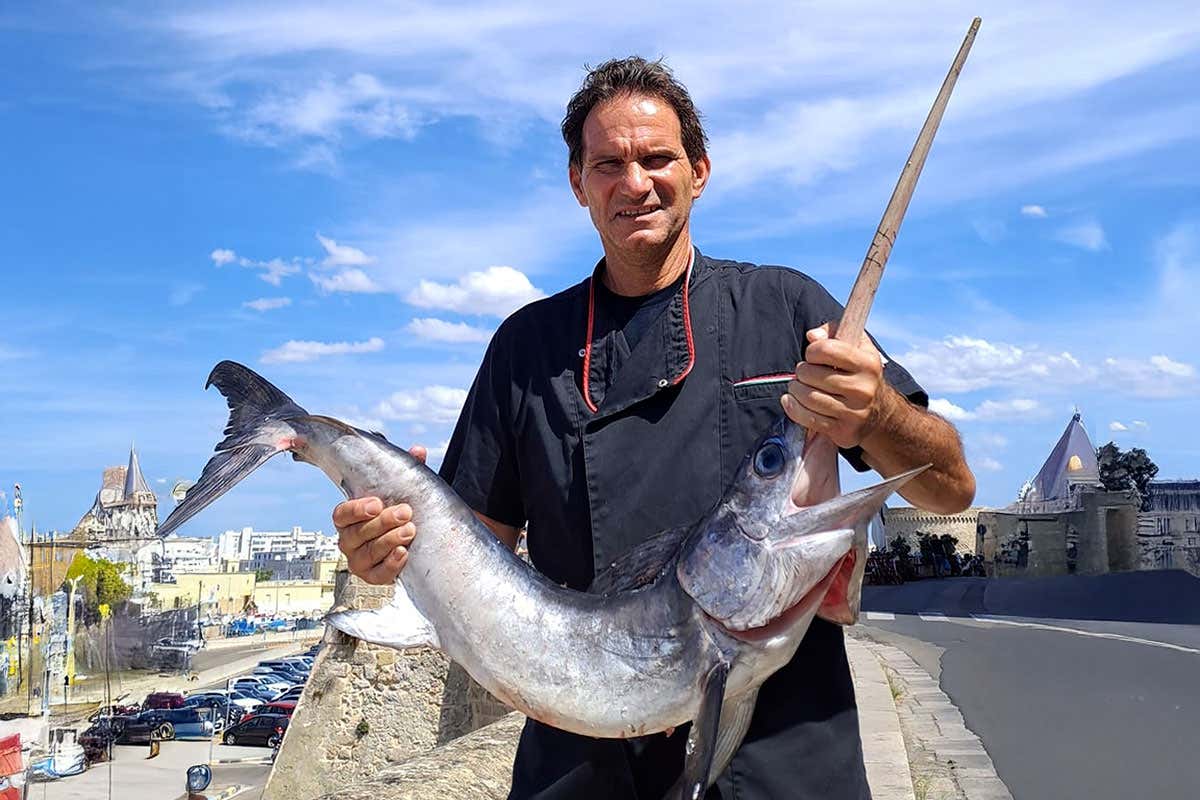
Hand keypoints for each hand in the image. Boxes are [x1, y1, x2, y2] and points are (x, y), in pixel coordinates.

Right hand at [334, 445, 425, 584]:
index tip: (376, 503)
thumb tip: (418, 451)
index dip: (356, 509)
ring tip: (410, 531)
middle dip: (382, 522)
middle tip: (405, 513)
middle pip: (357, 533)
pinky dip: (390, 565)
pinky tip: (404, 553)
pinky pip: (377, 574)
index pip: (342, 514)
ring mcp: (359, 560)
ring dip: (389, 541)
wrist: (413, 541)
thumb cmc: (400, 512)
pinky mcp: (373, 577)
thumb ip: (408, 469)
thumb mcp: (403, 491)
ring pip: (368, 553)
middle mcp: (349, 540)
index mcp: (349, 518)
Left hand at [780, 322, 889, 448]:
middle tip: (805, 374)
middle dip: (801, 372)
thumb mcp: (857, 346)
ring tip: (798, 387)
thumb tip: (812, 336)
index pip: (826, 350)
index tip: (813, 356)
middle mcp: (863, 389)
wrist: (880, 413)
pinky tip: (790, 401)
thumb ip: (834, 331)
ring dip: (795, 390)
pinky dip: (793, 408)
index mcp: (867, 364)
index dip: (812, 351)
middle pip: (811, 375)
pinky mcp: (843, 430)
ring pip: (807, 397)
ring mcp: (854, 412)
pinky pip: (808, 418)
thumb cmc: (859, 374)